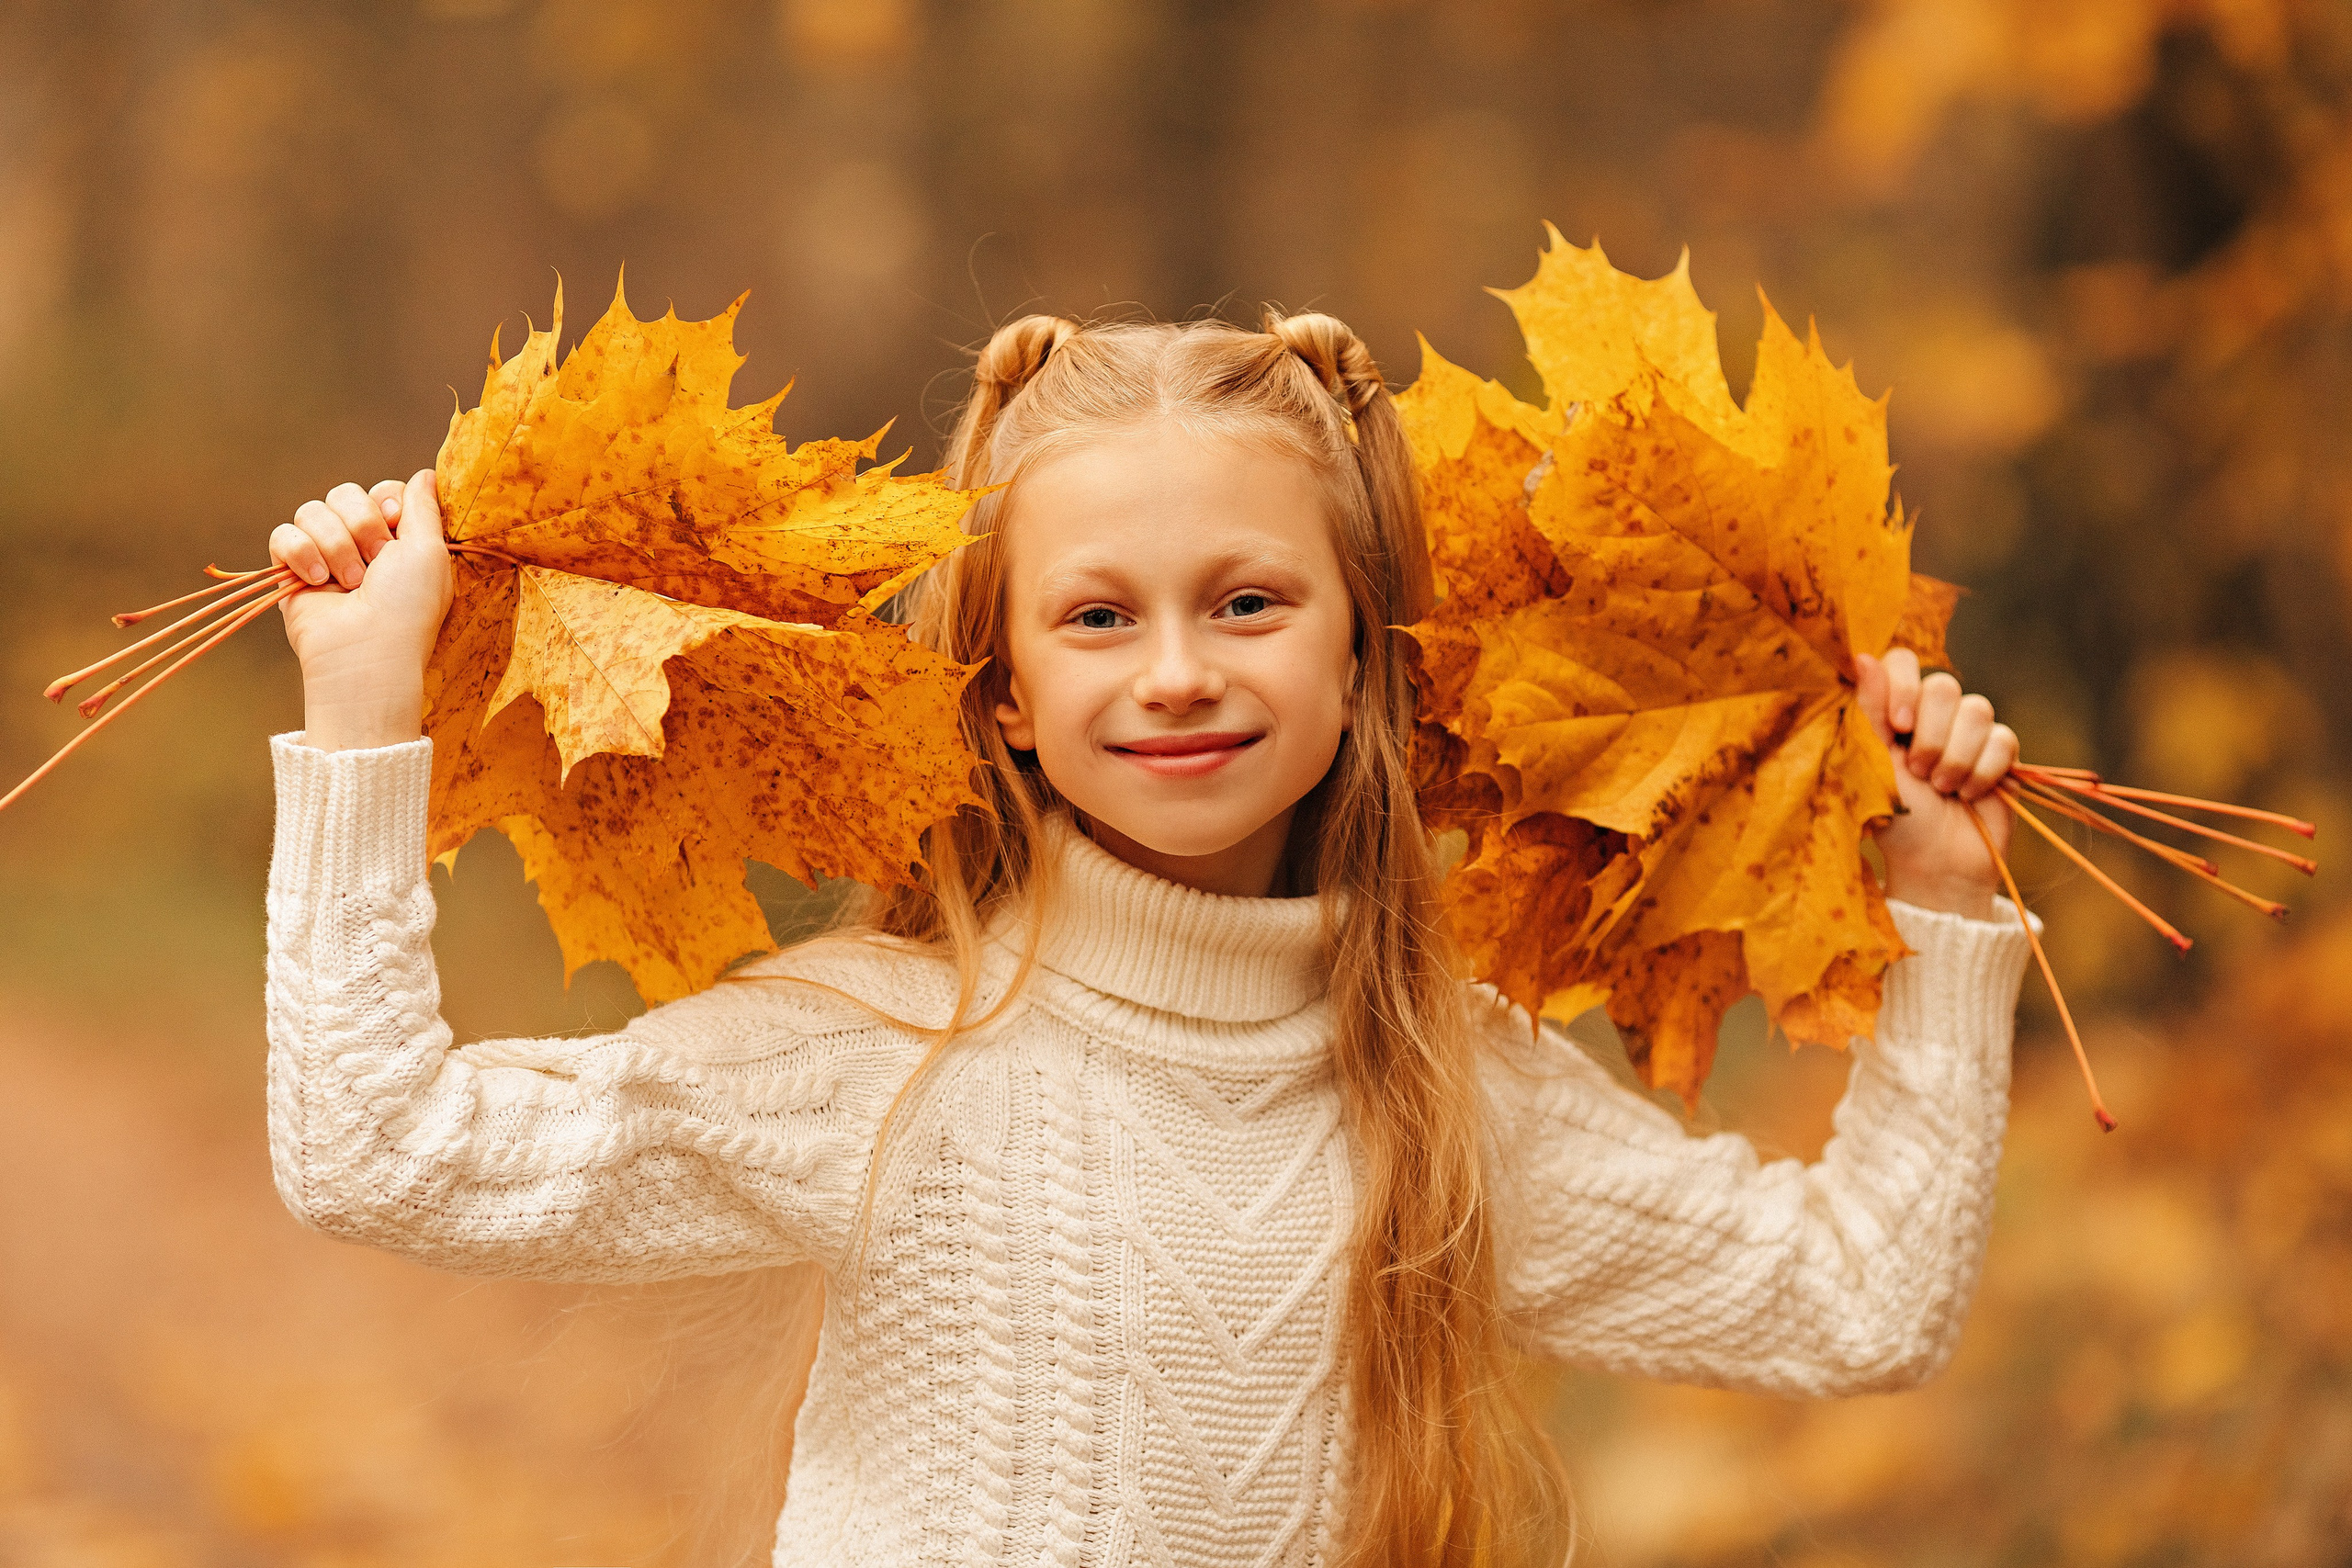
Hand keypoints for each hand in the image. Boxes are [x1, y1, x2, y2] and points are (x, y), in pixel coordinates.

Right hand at [270, 469, 452, 750]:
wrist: (367, 649)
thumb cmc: (408, 606)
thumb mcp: (430, 550)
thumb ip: (424, 507)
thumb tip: (426, 473)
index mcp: (397, 540)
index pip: (382, 490)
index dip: (386, 502)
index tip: (396, 525)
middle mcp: (360, 544)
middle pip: (345, 493)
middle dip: (361, 525)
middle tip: (375, 563)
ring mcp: (323, 555)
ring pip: (313, 510)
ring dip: (335, 545)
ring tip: (348, 583)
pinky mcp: (290, 570)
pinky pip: (282, 533)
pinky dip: (299, 553)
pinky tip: (316, 579)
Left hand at [1855, 648, 2016, 920]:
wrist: (1934, 861)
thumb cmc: (1893, 816)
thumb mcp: (1871, 761)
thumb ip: (1867, 709)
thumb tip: (1861, 656)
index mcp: (1892, 710)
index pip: (1902, 661)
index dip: (1903, 686)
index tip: (1896, 726)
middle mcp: (1930, 714)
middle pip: (1943, 685)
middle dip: (1930, 735)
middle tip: (1917, 771)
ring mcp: (1968, 731)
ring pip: (1978, 709)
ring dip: (1955, 757)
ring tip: (1941, 788)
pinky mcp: (2000, 752)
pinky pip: (2003, 739)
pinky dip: (1983, 772)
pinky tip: (1968, 794)